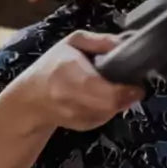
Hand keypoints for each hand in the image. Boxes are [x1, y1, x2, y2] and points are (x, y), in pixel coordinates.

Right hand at [10, 31, 144, 132]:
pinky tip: (101, 98)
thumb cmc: (52, 66)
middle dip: (127, 96)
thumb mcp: (73, 43)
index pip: (104, 90)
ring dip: (119, 102)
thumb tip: (124, 44)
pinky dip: (109, 109)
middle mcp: (70, 98)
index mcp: (69, 74)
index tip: (137, 84)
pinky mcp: (82, 126)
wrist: (29, 100)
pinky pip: (105, 118)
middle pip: (111, 104)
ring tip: (111, 88)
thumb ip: (100, 41)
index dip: (126, 90)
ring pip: (111, 112)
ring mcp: (75, 115)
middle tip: (132, 86)